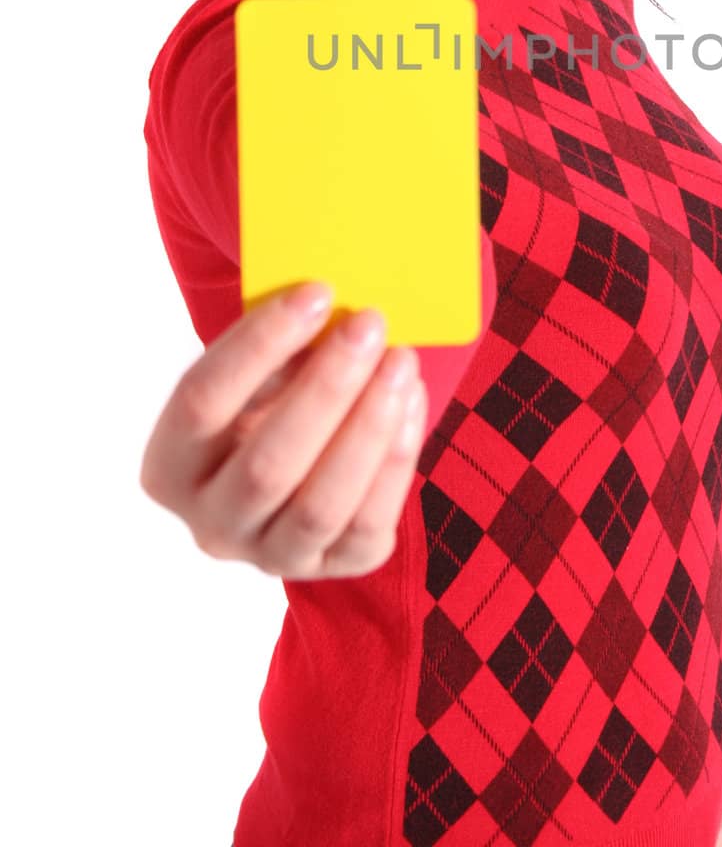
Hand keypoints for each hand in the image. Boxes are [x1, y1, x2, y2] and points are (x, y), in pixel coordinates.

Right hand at [139, 281, 426, 579]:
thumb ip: (279, 346)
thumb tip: (333, 306)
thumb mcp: (254, 374)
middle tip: (369, 325)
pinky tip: (410, 400)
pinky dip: (397, 461)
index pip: (201, 402)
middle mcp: (210, 525)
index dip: (258, 345)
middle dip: (326, 387)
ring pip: (320, 506)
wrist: (296, 461)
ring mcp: (270, 556)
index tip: (315, 293)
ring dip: (369, 426)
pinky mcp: (332, 568)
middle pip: (266, 464)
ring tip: (401, 360)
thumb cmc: (267, 401)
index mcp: (169, 467)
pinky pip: (368, 526)